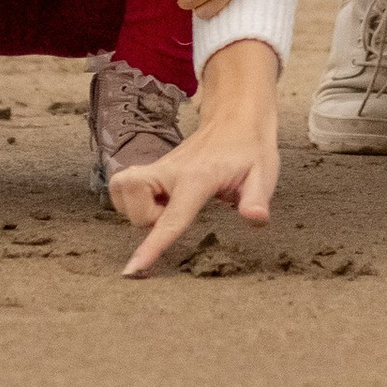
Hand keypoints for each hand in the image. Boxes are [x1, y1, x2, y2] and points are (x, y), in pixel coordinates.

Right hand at [109, 38, 279, 276]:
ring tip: (165, 208)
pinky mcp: (152, 167)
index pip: (171, 218)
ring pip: (122, 192)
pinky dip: (132, 199)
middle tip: (176, 216)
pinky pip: (123, 186)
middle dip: (146, 221)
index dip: (152, 246)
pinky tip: (158, 200)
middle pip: (133, 203)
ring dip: (137, 209)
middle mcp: (170, 170)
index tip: (133, 270)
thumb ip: (257, 198)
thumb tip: (256, 219)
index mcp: (197, 178)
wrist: (236, 116)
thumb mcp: (264, 173)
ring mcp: (159, 166)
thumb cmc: (250, 148)